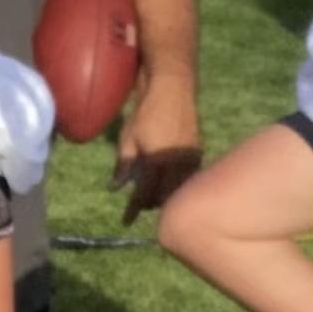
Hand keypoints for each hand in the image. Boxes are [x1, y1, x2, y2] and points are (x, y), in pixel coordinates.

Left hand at [111, 73, 201, 224]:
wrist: (173, 90)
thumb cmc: (146, 112)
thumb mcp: (128, 138)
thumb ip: (123, 165)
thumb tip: (114, 188)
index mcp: (157, 161)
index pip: (144, 194)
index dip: (133, 209)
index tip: (125, 222)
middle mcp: (176, 164)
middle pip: (164, 197)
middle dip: (150, 204)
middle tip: (138, 204)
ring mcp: (190, 159)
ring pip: (179, 191)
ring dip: (165, 196)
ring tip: (152, 195)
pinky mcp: (198, 153)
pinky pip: (189, 179)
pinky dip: (178, 186)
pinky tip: (169, 184)